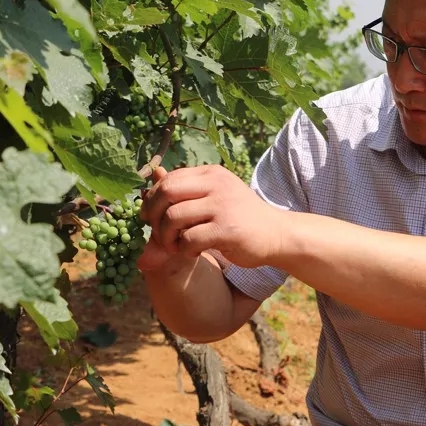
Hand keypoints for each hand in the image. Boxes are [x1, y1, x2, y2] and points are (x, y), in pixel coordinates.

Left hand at [140, 164, 284, 267]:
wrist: (277, 234)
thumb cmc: (240, 218)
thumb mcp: (213, 198)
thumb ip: (183, 193)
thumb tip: (147, 187)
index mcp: (211, 174)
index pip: (168, 179)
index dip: (152, 200)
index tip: (153, 218)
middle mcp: (216, 184)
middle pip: (166, 192)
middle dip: (153, 216)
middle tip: (159, 233)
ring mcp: (222, 206)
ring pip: (173, 217)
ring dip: (166, 237)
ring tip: (176, 246)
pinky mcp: (227, 229)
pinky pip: (188, 239)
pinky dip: (184, 250)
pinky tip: (194, 251)